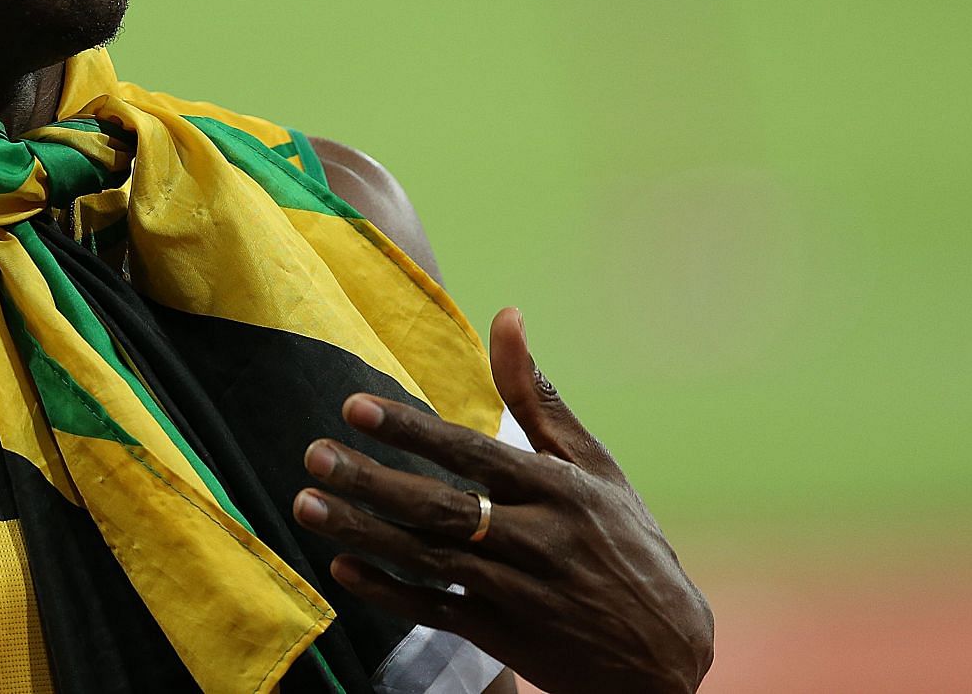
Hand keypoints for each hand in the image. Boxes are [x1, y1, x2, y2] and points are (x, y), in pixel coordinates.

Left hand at [291, 308, 713, 693]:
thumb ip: (538, 397)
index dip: (412, 430)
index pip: (471, 452)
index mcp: (558, 490)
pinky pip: (436, 612)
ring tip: (306, 504)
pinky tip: (343, 568)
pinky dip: (389, 593)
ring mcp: (517, 593)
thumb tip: (507, 314)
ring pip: (428, 558)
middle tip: (314, 456)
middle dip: (372, 481)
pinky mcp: (504, 637)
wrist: (666, 656)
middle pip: (440, 507)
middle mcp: (536, 539)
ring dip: (364, 532)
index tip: (354, 406)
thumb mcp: (594, 468)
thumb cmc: (626, 544)